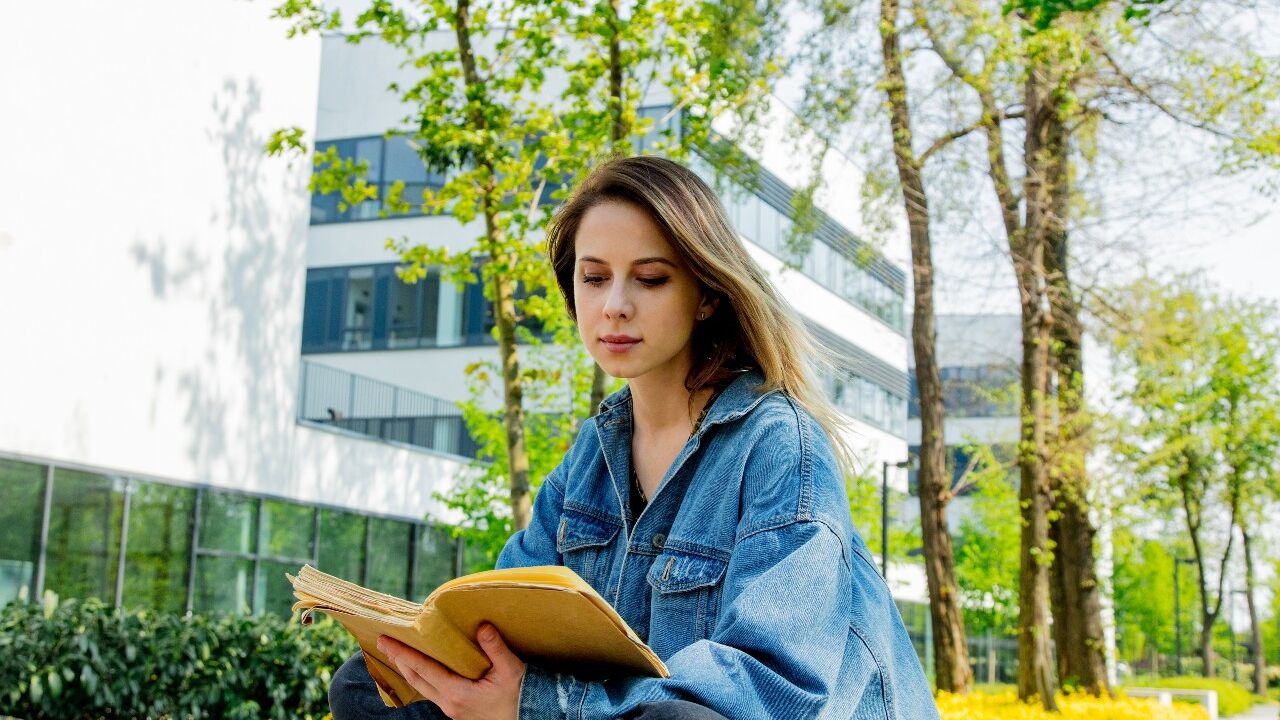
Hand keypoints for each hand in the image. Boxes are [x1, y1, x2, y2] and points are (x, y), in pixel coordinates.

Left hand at [377, 624, 524, 719]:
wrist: (528, 716)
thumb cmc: (519, 694)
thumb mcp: (511, 670)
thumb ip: (495, 648)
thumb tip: (483, 626)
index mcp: (457, 692)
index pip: (423, 668)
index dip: (403, 653)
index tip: (386, 640)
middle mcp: (449, 703)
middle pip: (415, 679)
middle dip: (398, 660)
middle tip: (384, 643)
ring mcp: (451, 709)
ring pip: (421, 688)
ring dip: (408, 670)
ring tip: (398, 654)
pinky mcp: (456, 710)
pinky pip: (431, 692)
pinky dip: (421, 678)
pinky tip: (421, 670)